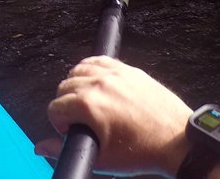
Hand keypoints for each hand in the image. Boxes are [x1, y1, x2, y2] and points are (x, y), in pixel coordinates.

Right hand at [35, 56, 192, 176]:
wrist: (177, 142)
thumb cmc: (144, 151)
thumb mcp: (102, 158)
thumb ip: (66, 150)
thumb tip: (42, 147)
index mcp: (89, 105)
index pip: (55, 107)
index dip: (59, 123)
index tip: (70, 130)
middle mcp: (98, 83)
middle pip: (63, 87)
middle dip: (66, 105)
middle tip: (81, 121)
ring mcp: (114, 73)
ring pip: (77, 70)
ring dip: (77, 86)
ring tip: (89, 104)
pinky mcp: (127, 69)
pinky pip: (97, 60)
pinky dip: (91, 70)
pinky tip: (96, 84)